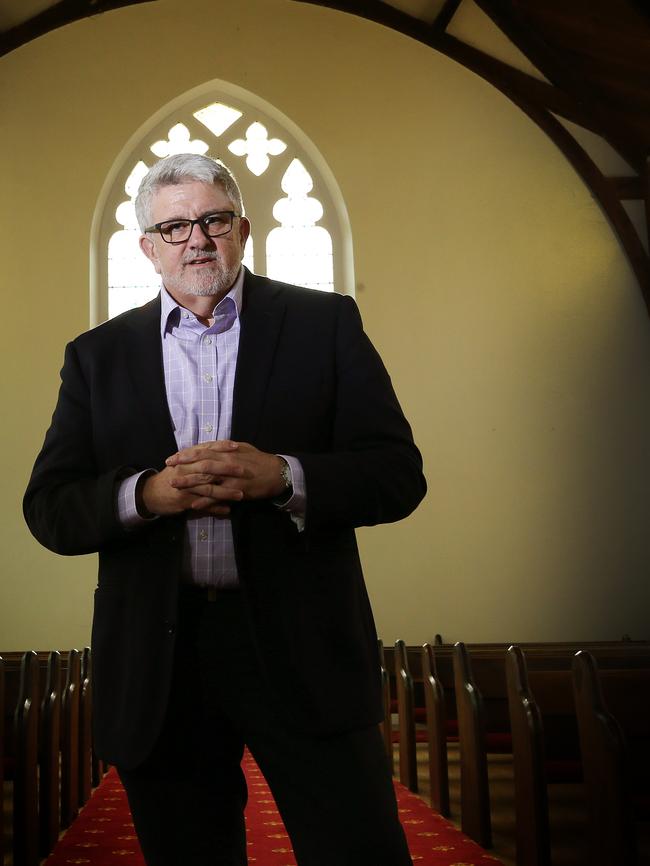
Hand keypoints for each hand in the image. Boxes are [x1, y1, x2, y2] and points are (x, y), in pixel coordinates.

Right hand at [138, 442, 243, 517]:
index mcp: (187, 459)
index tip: (237, 446)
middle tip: (244, 471)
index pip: (206, 449)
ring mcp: (185, 486)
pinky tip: (228, 511)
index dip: (221, 447)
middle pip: (209, 467)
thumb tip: (219, 452)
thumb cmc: (172, 476)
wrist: (151, 493)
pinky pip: (202, 505)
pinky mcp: (184, 500)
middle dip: (227, 469)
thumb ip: (199, 457)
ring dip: (225, 492)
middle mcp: (186, 470)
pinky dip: (215, 508)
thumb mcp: (183, 463)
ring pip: (208, 488)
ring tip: (241, 495)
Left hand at [164, 440, 286, 510]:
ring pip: (206, 480)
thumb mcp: (242, 448)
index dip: (186, 454)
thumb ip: (225, 447)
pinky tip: (193, 504)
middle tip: (168, 469)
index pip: (202, 451)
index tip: (172, 457)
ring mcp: (230, 477)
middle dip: (183, 466)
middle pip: (200, 464)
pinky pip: (218, 496)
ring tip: (174, 485)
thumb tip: (210, 445)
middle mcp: (227, 463)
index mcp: (227, 452)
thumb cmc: (258, 460)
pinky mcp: (236, 490)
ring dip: (189, 483)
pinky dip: (205, 501)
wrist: (276, 473)